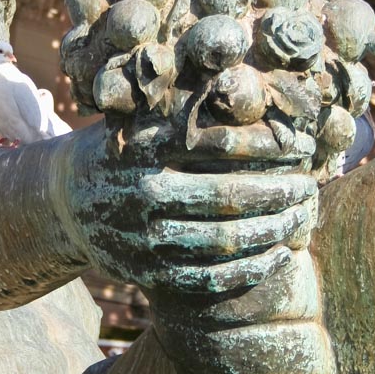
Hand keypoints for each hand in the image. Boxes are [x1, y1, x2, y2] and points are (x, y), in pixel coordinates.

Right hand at [61, 123, 317, 296]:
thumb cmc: (127, 148)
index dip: (271, 145)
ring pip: (221, 241)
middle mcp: (141, 190)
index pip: (222, 143)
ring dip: (273, 231)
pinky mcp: (145, 273)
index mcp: (146, 144)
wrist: (64, 199)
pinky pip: (208, 279)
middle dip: (279, 191)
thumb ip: (194, 109)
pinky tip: (281, 254)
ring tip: (303, 218)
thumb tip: (267, 95)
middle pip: (227, 196)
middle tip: (310, 185)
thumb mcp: (147, 116)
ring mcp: (141, 237)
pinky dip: (251, 270)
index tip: (303, 144)